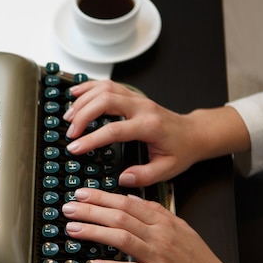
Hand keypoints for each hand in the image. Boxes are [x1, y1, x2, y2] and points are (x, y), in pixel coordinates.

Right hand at [62, 80, 248, 186]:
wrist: (193, 133)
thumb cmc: (180, 151)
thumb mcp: (168, 169)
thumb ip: (145, 176)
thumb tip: (123, 178)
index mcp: (149, 126)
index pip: (114, 129)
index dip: (92, 139)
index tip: (75, 148)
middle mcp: (142, 107)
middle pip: (106, 100)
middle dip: (83, 115)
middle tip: (70, 132)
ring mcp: (137, 98)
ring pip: (105, 89)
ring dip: (83, 100)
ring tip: (68, 116)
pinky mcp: (132, 95)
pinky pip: (108, 84)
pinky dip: (89, 86)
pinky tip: (75, 93)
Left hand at [62, 188, 252, 262]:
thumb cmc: (199, 261)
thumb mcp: (181, 228)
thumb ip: (156, 213)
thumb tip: (133, 198)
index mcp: (164, 222)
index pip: (127, 203)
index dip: (102, 197)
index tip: (81, 193)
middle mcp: (160, 236)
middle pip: (120, 217)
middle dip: (90, 210)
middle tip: (68, 208)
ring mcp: (159, 257)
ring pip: (122, 238)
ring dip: (94, 232)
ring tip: (73, 229)